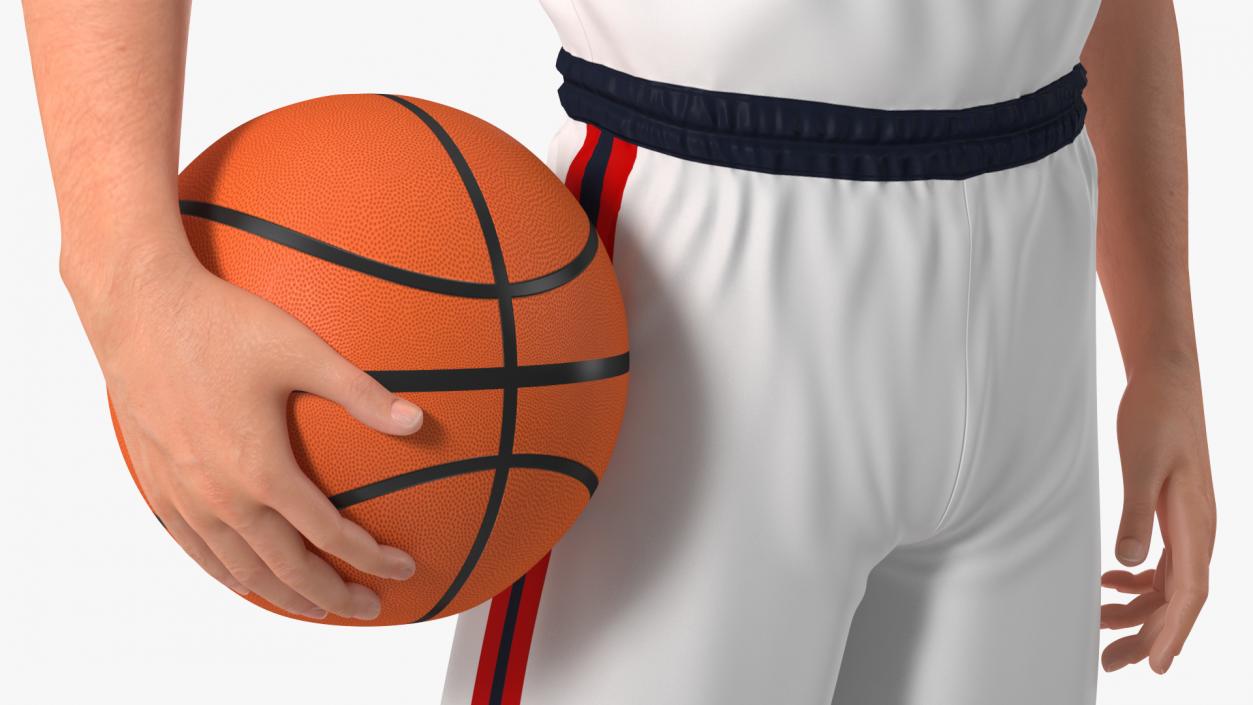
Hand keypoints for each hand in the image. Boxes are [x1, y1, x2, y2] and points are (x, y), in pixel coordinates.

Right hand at [67, 232, 423, 620]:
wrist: (139, 307)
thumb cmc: (223, 323)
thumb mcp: (304, 351)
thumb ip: (362, 393)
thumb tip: (417, 421)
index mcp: (261, 469)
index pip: (328, 534)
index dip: (370, 557)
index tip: (402, 567)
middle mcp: (221, 495)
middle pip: (285, 568)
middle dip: (332, 594)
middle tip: (367, 607)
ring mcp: (184, 495)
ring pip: (238, 569)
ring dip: (282, 593)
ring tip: (316, 606)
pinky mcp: (157, 483)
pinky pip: (194, 549)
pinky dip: (226, 574)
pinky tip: (243, 579)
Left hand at [1100, 361, 1215, 672]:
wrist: (1165, 379)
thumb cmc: (1155, 417)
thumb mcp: (1139, 465)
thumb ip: (1134, 514)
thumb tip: (1128, 565)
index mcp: (1196, 524)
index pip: (1190, 594)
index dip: (1173, 633)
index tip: (1155, 665)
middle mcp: (1200, 529)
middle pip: (1179, 599)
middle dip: (1148, 634)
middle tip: (1111, 663)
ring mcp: (1189, 522)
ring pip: (1170, 584)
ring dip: (1139, 609)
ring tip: (1101, 626)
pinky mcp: (1174, 512)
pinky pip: (1163, 562)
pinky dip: (1139, 581)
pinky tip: (1110, 582)